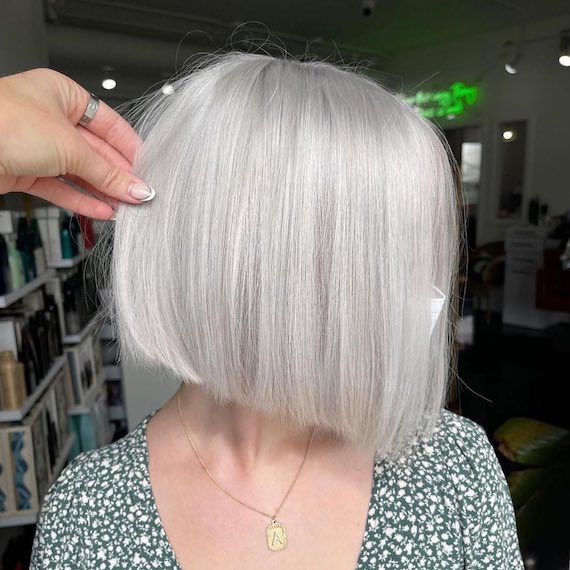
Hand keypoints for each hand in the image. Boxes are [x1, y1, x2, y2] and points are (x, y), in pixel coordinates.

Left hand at [0, 67, 154, 219]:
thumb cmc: (3, 122)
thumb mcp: (71, 147)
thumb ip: (108, 172)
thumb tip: (137, 188)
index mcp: (63, 94)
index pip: (109, 124)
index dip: (131, 149)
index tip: (148, 171)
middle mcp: (50, 118)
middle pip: (96, 152)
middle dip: (118, 176)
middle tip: (140, 195)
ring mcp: (37, 146)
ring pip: (79, 172)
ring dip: (103, 191)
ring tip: (126, 208)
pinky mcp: (26, 171)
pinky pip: (62, 187)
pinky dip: (82, 200)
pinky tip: (102, 211)